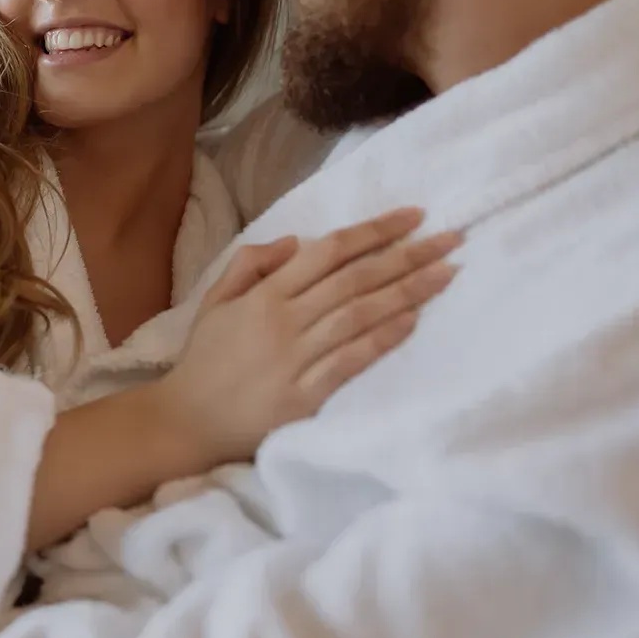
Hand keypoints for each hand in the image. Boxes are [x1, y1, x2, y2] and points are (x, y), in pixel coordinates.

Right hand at [158, 208, 460, 468]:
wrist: (186, 421)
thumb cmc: (205, 360)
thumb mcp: (215, 301)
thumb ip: (250, 264)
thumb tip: (294, 241)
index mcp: (264, 294)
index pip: (328, 251)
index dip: (374, 231)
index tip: (415, 216)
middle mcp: (283, 320)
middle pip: (355, 279)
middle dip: (407, 255)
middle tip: (452, 238)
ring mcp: (295, 359)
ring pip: (359, 315)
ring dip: (407, 292)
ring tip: (447, 273)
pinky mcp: (304, 397)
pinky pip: (350, 361)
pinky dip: (383, 339)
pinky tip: (413, 321)